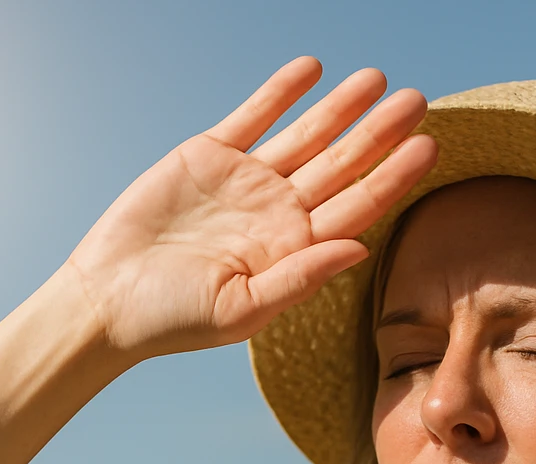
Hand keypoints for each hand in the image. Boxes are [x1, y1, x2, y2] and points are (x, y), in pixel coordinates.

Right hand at [62, 56, 437, 363]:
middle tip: (416, 100)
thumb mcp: (242, 309)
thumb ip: (301, 277)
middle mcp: (279, 213)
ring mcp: (247, 182)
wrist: (107, 300)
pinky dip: (281, 93)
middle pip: (342, 164)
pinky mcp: (209, 156)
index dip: (393, 176)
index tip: (428, 147)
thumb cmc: (173, 320)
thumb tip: (359, 248)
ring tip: (376, 79)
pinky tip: (312, 70)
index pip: (358, 207)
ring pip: (306, 134)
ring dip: (341, 107)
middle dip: (379, 132)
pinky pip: (254, 116)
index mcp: (295, 250)